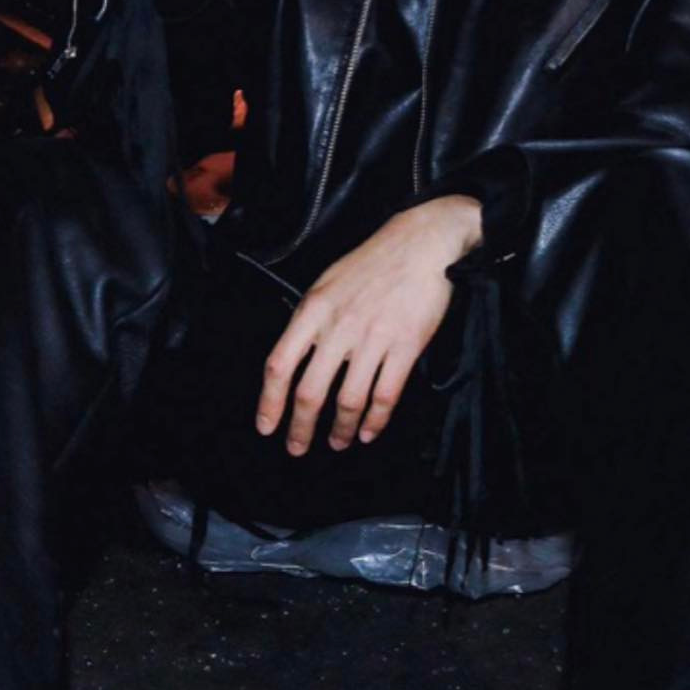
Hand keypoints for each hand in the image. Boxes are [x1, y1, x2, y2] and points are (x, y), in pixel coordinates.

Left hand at [255, 196, 482, 455]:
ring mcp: (374, 338)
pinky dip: (376, 420)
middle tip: (298, 447)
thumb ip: (311, 319)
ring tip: (338, 442)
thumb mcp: (327, 282)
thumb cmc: (374, 261)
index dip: (269, 402)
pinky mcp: (406, 346)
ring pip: (349, 400)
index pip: (279, 365)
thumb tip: (297, 356)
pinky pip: (386, 394)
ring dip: (341, 430)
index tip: (267, 426)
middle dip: (301, 428)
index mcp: (314, 310)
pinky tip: (369, 431)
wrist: (422, 242)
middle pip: (310, 392)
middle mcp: (339, 327)